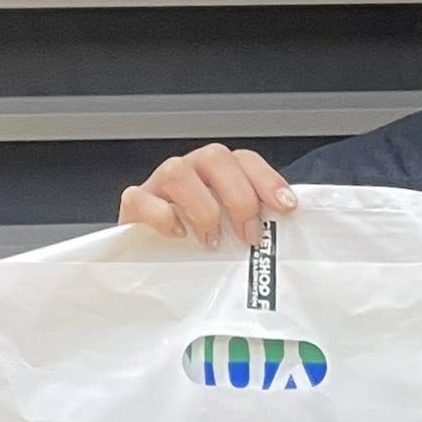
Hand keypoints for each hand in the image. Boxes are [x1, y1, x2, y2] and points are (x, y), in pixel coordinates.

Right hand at [118, 144, 297, 247]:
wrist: (151, 264)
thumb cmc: (196, 245)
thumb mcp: (231, 232)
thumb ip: (254, 223)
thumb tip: (289, 233)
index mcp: (217, 173)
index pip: (245, 159)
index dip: (267, 179)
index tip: (286, 207)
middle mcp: (190, 171)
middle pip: (215, 157)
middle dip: (239, 197)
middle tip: (248, 235)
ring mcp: (158, 185)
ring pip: (177, 170)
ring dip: (202, 207)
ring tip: (211, 240)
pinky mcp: (132, 206)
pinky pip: (139, 197)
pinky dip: (162, 216)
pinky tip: (178, 235)